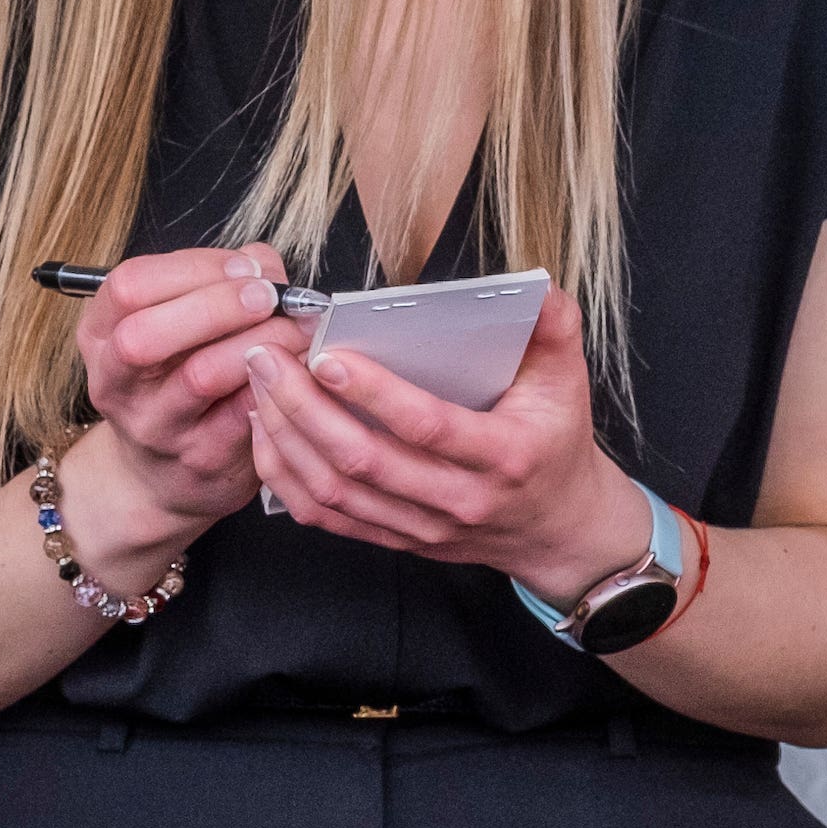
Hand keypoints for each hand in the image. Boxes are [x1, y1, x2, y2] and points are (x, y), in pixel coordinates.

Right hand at [64, 248, 309, 562]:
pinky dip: (277, 380)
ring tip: (297, 328)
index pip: (128, 286)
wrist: (161, 475)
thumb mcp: (175, 325)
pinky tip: (297, 366)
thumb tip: (262, 263)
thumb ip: (215, 281)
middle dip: (216, 305)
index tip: (243, 268)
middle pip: (144, 335)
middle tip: (267, 296)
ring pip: (199, 376)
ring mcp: (154, 426)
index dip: (191, 268)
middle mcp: (116, 382)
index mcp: (101, 335)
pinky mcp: (201, 458)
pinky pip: (243, 412)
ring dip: (259, 341)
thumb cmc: (175, 381)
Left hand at [235, 289, 636, 594]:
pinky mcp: (396, 540)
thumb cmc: (554, 441)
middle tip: (266, 358)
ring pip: (335, 492)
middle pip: (364, 462)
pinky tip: (266, 432)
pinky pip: (327, 517)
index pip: (427, 427)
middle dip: (304, 408)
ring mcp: (422, 527)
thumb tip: (537, 287)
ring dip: (286, 438)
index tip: (327, 356)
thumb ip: (554, 329)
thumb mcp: (568, 382)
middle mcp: (458, 500)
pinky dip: (286, 476)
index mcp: (502, 456)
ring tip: (259, 385)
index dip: (373, 395)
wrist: (556, 526)